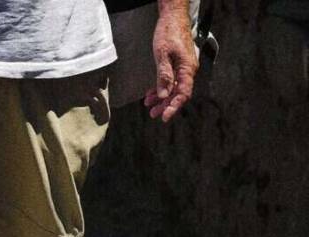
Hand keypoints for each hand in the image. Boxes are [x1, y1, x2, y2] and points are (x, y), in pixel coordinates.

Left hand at [144, 7, 197, 122]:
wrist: (173, 18)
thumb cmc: (168, 33)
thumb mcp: (163, 55)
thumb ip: (164, 75)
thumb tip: (164, 95)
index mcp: (187, 69)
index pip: (182, 93)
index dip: (173, 106)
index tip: (164, 117)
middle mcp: (188, 70)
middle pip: (178, 92)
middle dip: (165, 105)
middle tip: (153, 114)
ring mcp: (183, 67)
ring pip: (173, 87)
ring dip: (162, 97)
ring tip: (149, 106)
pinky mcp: (177, 63)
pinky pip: (171, 79)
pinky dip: (161, 87)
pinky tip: (151, 93)